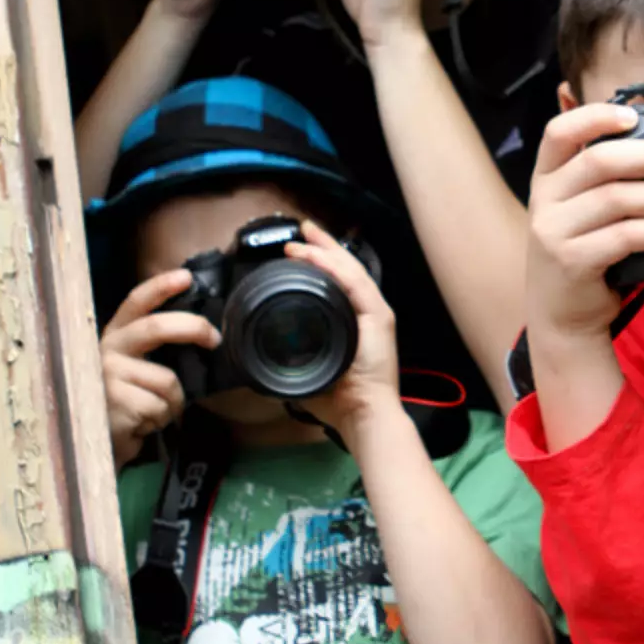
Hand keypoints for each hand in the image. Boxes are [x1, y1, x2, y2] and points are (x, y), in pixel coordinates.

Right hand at [99, 268, 222, 468]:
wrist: (99, 446)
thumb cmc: (125, 404)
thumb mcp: (136, 370)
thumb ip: (155, 350)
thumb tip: (202, 333)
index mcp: (115, 336)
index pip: (136, 303)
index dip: (160, 287)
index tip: (187, 276)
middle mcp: (107, 349)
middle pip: (157, 328)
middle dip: (193, 328)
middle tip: (215, 340)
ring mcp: (108, 375)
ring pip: (168, 381)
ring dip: (172, 404)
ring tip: (153, 412)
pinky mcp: (115, 402)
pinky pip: (160, 407)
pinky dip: (161, 420)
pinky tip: (142, 425)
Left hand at [281, 221, 401, 434]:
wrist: (365, 414)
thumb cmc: (338, 398)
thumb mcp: (310, 367)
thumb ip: (293, 356)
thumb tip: (264, 350)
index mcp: (355, 321)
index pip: (338, 281)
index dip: (320, 260)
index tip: (298, 247)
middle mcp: (368, 311)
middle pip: (346, 268)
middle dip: (323, 246)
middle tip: (303, 229)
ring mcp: (376, 312)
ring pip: (350, 270)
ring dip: (325, 251)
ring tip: (304, 238)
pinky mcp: (379, 317)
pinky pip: (354, 285)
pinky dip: (334, 269)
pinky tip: (317, 257)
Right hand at [526, 103, 643, 344]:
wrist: (559, 316)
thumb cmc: (578, 254)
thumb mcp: (574, 209)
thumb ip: (597, 177)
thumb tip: (642, 136)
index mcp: (545, 179)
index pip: (559, 132)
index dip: (597, 117)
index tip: (632, 117)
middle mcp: (543, 201)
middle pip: (598, 161)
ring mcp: (554, 233)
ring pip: (617, 198)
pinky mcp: (573, 262)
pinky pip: (626, 236)